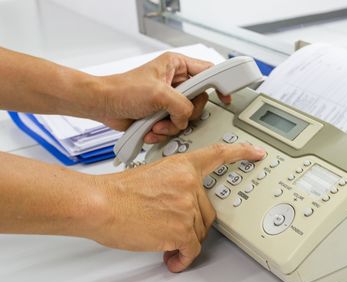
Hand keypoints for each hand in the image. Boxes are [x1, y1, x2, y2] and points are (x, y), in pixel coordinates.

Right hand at [91, 143, 264, 271]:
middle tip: (170, 225)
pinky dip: (182, 257)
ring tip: (159, 238)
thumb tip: (180, 205)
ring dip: (183, 240)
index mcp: (183, 167)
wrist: (100, 204)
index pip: (218, 155)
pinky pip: (192, 249)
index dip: (241, 153)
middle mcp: (190, 185)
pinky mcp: (181, 230)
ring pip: (198, 231)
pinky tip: (172, 259)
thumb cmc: (118, 192)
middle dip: (192, 222)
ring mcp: (187, 208)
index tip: (256, 153)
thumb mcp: (152, 175)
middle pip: (206, 211)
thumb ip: (174, 185)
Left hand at [95, 52, 230, 143]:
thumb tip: (187, 117)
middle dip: (184, 114)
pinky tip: (150, 129)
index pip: (208, 71)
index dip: (219, 84)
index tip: (226, 97)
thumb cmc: (122, 90)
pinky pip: (175, 127)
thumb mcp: (159, 94)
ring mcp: (169, 100)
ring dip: (171, 126)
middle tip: (172, 114)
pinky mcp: (163, 114)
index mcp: (177, 66)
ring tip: (155, 124)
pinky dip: (163, 132)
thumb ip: (182, 105)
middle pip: (200, 102)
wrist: (103, 106)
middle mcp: (176, 82)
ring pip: (187, 118)